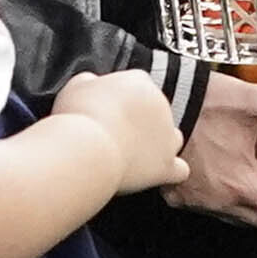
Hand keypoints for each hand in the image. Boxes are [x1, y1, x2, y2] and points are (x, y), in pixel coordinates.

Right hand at [51, 64, 188, 191]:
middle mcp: (160, 105)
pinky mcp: (166, 164)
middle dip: (139, 124)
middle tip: (113, 136)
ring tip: (133, 155)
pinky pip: (180, 170)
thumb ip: (90, 82)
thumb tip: (92, 84)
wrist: (87, 148)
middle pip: (156, 112)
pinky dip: (169, 173)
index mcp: (139, 83)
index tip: (107, 111)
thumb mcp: (76, 87)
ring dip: (158, 146)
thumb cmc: (78, 117)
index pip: (139, 85)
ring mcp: (167, 136)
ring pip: (173, 138)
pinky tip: (153, 175)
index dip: (123, 100)